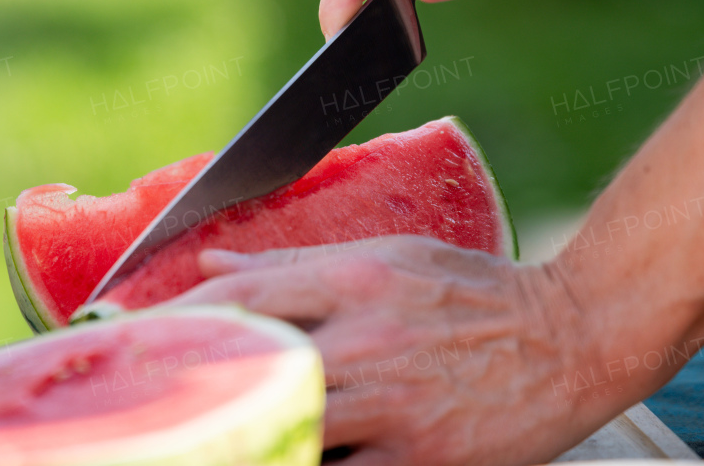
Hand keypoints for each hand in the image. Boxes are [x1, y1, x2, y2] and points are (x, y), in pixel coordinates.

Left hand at [165, 235, 596, 464]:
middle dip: (186, 383)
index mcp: (357, 277)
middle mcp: (366, 337)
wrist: (574, 337)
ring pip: (285, 428)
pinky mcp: (418, 461)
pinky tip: (275, 454)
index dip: (176, 316)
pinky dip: (300, 463)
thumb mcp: (392, 257)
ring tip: (195, 439)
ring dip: (237, 434)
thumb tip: (214, 259)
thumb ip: (298, 263)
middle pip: (248, 363)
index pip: (241, 295)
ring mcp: (391, 404)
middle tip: (138, 402)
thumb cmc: (480, 293)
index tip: (129, 330)